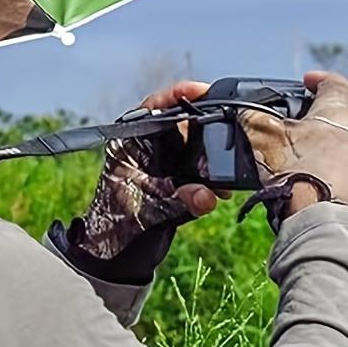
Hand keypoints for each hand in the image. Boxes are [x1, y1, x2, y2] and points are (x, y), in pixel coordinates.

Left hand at [69, 80, 223, 262]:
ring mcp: (164, 164)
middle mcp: (148, 149)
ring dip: (213, 154)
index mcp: (130, 144)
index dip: (177, 95)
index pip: (154, 108)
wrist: (117, 255)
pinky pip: (200, 170)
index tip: (200, 91)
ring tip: (231, 163)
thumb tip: (208, 196)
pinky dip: (213, 177)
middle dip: (206, 124)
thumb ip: (178, 201)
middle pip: (182, 123)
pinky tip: (225, 188)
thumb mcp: (147, 210)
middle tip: (230, 124)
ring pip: (194, 146)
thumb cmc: (116, 225)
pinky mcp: (177, 181)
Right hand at [238, 71, 347, 219]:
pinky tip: (323, 188)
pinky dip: (341, 177)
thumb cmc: (297, 176)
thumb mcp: (265, 142)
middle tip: (302, 134)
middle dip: (324, 122)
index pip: (335, 84)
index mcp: (338, 113)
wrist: (324, 221)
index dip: (319, 80)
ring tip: (311, 166)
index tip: (307, 82)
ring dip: (334, 151)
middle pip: (344, 117)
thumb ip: (252, 121)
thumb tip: (241, 112)